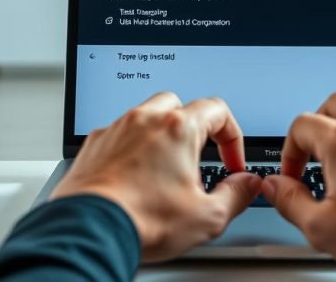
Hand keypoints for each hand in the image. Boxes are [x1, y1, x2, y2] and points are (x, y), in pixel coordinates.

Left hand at [51, 92, 261, 261]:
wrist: (88, 231)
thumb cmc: (140, 220)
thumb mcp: (206, 217)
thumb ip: (237, 195)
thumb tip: (247, 186)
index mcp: (178, 128)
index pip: (218, 111)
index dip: (232, 138)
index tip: (231, 164)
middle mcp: (145, 120)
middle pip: (180, 105)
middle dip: (194, 128)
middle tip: (197, 158)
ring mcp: (116, 129)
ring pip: (146, 116)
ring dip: (161, 136)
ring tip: (165, 170)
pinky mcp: (94, 144)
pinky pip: (120, 134)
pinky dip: (132, 148)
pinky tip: (134, 176)